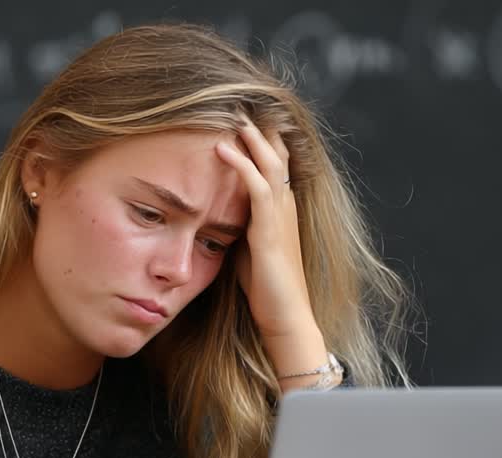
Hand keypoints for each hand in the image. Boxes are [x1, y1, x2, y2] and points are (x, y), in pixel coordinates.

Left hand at [214, 116, 328, 381]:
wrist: (284, 318)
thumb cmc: (265, 289)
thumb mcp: (248, 247)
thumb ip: (238, 223)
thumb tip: (216, 210)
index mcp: (281, 208)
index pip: (274, 160)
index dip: (261, 135)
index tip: (240, 110)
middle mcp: (285, 206)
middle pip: (277, 151)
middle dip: (259, 124)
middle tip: (237, 96)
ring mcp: (280, 216)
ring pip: (270, 162)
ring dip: (251, 135)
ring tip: (231, 111)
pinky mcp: (269, 231)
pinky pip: (259, 188)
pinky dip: (242, 164)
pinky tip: (224, 148)